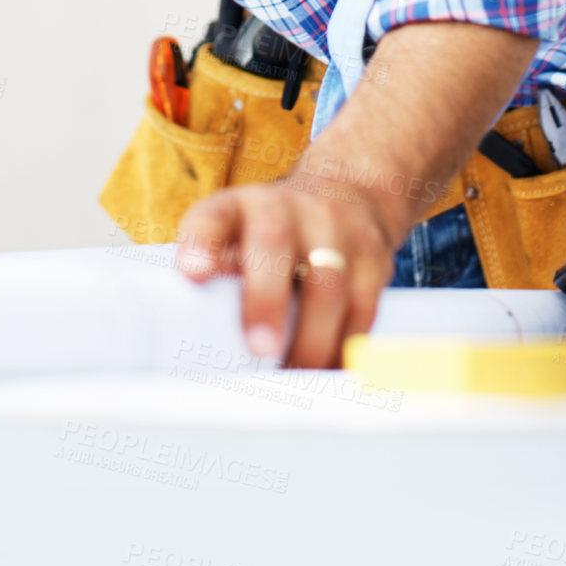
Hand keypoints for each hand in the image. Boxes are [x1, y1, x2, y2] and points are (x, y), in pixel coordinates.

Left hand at [175, 170, 396, 367]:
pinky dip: (346, 346)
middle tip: (260, 348)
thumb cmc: (275, 231)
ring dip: (311, 339)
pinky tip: (331, 369)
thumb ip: (218, 271)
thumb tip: (198, 333)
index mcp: (240, 207)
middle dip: (266, 299)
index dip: (202, 243)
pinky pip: (364, 309)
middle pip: (274, 242)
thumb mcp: (238, 233)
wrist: (347, 191)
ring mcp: (334, 228)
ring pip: (328, 284)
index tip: (192, 273)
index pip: (214, 217)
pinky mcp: (373, 257)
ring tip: (294, 374)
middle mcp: (286, 208)